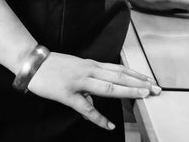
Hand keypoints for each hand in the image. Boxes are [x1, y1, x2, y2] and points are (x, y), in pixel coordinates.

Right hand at [26, 52, 159, 129]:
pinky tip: (109, 125)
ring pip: (108, 87)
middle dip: (139, 83)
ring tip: (143, 96)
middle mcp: (89, 71)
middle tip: (156, 88)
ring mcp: (79, 82)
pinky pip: (86, 108)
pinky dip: (99, 118)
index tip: (151, 80)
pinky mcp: (68, 95)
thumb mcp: (76, 66)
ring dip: (128, 91)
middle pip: (119, 76)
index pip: (119, 69)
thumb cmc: (54, 65)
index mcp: (91, 65)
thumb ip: (90, 76)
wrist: (33, 62)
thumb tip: (101, 88)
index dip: (136, 75)